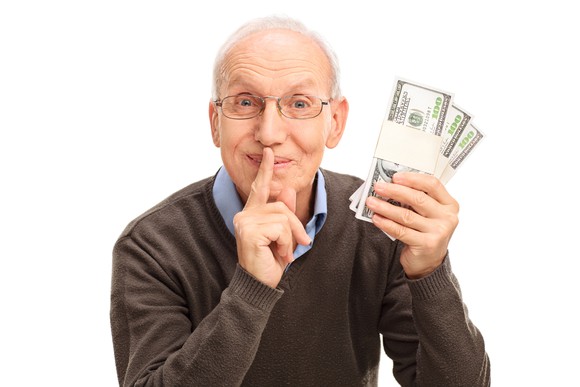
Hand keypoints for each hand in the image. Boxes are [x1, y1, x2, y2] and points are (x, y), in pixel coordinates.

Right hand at [233, 148, 310, 287]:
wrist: (259, 285)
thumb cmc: (269, 262)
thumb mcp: (283, 236)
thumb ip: (284, 213)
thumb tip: (288, 190)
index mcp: (252, 213)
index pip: (259, 188)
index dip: (265, 170)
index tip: (270, 153)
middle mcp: (245, 214)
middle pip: (281, 206)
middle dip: (296, 225)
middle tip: (302, 243)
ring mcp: (245, 222)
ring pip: (283, 216)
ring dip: (291, 237)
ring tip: (284, 252)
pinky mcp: (250, 231)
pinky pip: (281, 228)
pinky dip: (287, 242)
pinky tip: (279, 254)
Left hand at [365, 172, 458, 278]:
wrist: (429, 263)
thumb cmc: (425, 233)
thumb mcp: (427, 214)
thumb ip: (417, 200)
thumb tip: (390, 185)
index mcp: (449, 204)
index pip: (433, 184)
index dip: (413, 178)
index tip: (395, 176)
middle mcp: (447, 218)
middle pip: (418, 199)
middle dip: (394, 191)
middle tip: (378, 187)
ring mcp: (438, 232)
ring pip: (406, 215)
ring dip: (385, 207)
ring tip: (371, 202)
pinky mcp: (427, 245)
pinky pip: (401, 231)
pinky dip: (386, 223)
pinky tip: (376, 218)